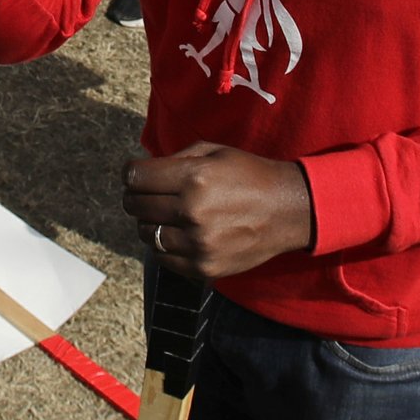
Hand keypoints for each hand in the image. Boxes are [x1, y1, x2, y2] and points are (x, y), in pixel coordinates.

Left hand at [123, 142, 316, 280]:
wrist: (288, 211)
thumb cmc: (249, 175)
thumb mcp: (215, 152)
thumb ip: (177, 158)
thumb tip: (141, 171)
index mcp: (194, 177)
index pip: (136, 177)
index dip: (131, 173)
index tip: (134, 175)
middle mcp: (192, 211)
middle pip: (136, 205)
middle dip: (136, 196)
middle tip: (147, 193)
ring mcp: (198, 243)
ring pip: (145, 233)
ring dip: (149, 222)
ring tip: (165, 215)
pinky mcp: (203, 267)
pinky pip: (163, 258)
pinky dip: (163, 246)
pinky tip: (178, 234)